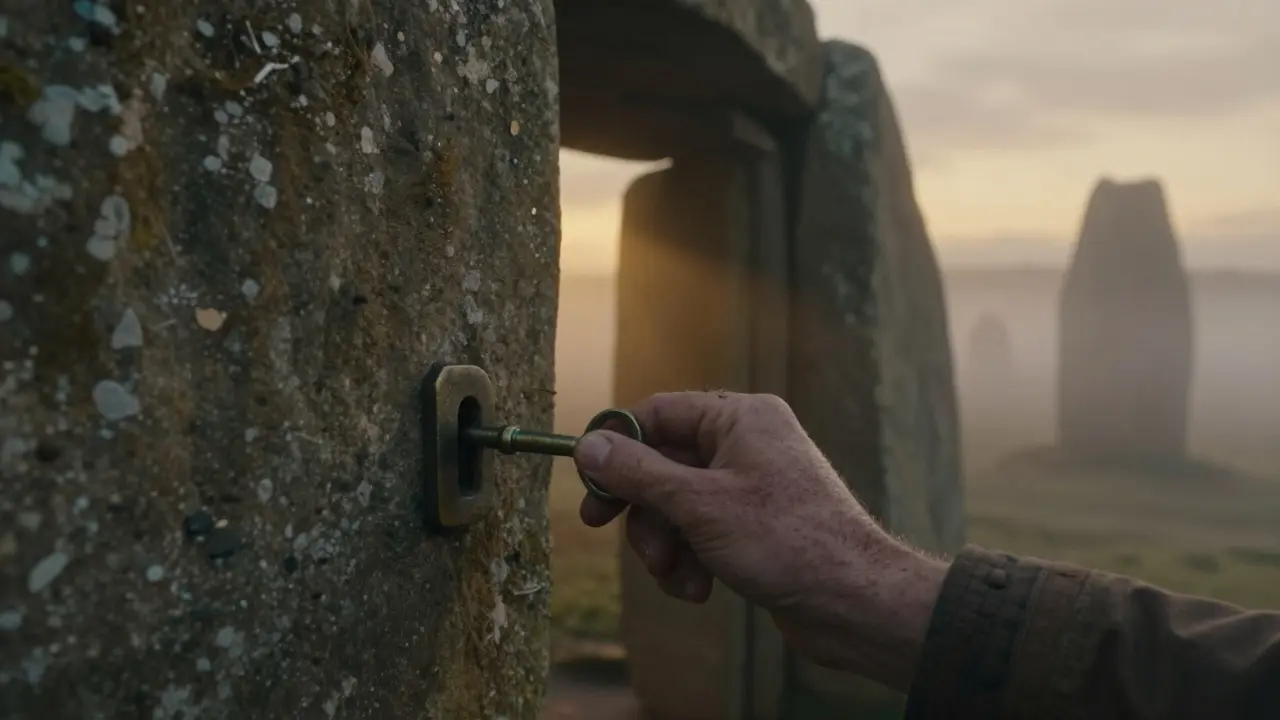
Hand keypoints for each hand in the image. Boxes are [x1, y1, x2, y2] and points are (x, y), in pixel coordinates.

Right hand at [572, 391, 947, 690]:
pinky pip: (702, 532)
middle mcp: (747, 443)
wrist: (853, 601)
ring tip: (676, 576)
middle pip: (663, 463)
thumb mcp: (698, 504)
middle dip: (642, 507)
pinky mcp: (755, 526)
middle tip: (600, 526)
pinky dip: (691, 560)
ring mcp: (752, 486)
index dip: (618, 444)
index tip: (588, 480)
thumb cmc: (784, 540)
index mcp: (740, 417)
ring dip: (666, 544)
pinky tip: (699, 589)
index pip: (660, 412)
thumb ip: (638, 473)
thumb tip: (588, 445)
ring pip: (678, 504)